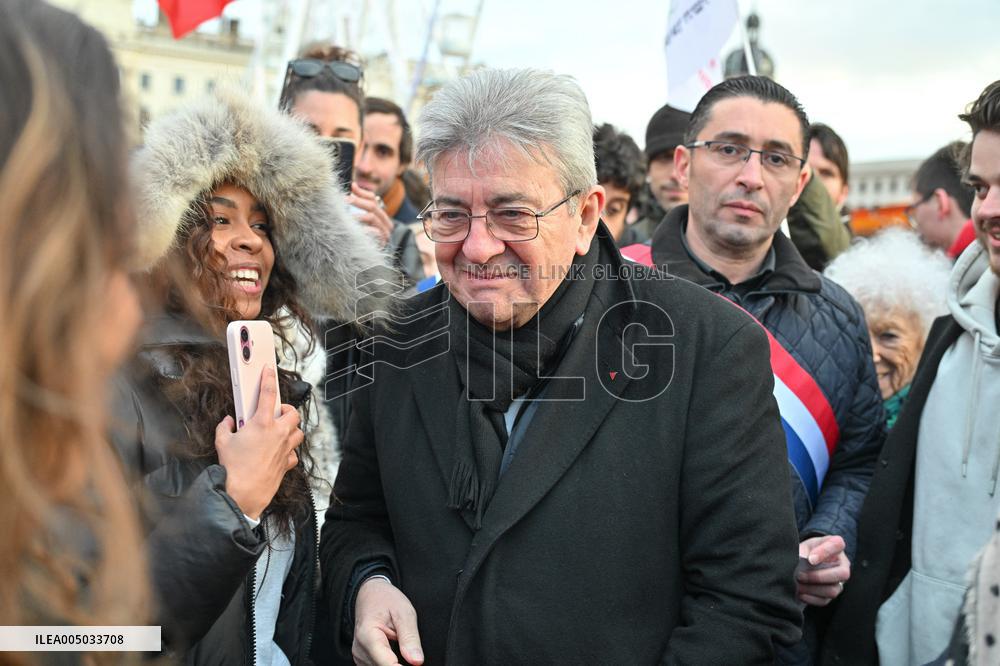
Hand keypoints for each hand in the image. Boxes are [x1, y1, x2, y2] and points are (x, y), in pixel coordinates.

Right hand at [216, 364, 302, 519]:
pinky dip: (289, 450)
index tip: (269, 371)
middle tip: (276, 413)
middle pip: (293, 413)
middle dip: (287, 410)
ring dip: (291, 429)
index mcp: (261, 423)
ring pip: (299, 432)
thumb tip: (228, 421)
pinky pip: (294, 453)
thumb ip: (225, 427)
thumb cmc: (233, 468)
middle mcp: (278, 433)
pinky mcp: (287, 463)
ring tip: (279, 431)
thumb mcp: (222, 442)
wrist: (243, 493)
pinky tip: (279, 452)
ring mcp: (285, 448)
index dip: (269, 379)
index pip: (268, 394)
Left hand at [348, 182, 393, 246]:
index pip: (373, 199)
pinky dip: (363, 228)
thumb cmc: (363, 238)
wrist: (368, 259)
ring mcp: (384, 233)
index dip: (362, 193)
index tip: (351, 187)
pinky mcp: (381, 242)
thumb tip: (353, 185)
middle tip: (344, 201)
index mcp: (381, 215)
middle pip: (373, 206)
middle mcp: (386, 223)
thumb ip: (358, 204)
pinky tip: (352, 228)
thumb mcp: (360, 219)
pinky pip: (373, 231)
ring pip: (372, 217)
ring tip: (346, 216)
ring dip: (357, 214)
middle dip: (357, 202)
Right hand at [353, 577, 423, 665]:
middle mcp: (360, 649)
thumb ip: (409, 637)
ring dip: (394, 663)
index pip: (387, 664)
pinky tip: (395, 652)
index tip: (416, 663)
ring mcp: (359, 656)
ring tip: (401, 645)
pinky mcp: (362, 659)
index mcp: (368, 636)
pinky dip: (388, 662)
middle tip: (412, 652)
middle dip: (401, 665)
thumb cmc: (386, 599)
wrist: (369, 594)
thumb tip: (417, 661)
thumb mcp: (404, 612)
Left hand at [796, 535, 850, 606]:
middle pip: (843, 574)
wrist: (805, 560)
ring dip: (813, 589)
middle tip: (800, 575)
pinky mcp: (832, 593)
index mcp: (836, 546)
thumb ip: (804, 552)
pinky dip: (811, 598)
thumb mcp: (805, 546)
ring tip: (798, 585)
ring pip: (833, 590)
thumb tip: (799, 564)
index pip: (838, 544)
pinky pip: (825, 600)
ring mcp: (839, 581)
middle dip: (818, 576)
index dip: (825, 552)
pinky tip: (800, 593)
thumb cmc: (807, 550)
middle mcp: (842, 564)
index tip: (810, 559)